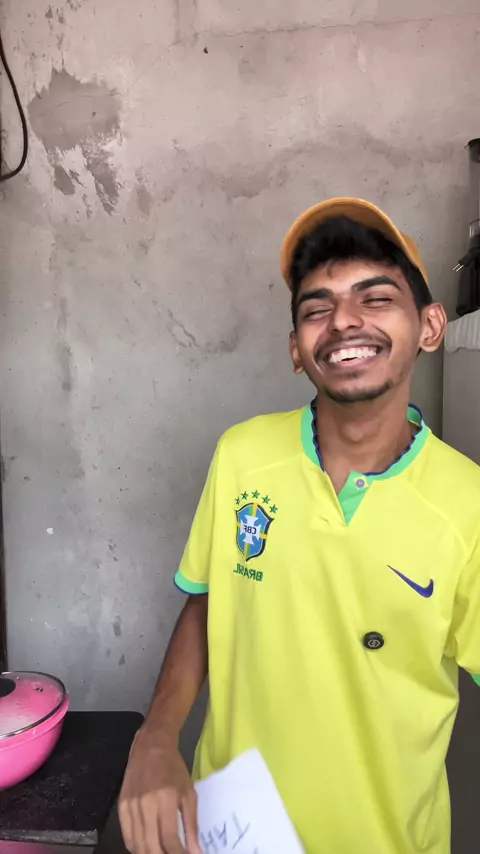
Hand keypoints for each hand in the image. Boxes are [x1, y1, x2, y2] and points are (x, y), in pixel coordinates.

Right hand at [119, 728, 201, 853]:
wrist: (150, 746)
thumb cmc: (174, 768)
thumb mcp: (188, 793)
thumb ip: (192, 825)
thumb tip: (196, 852)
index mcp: (165, 799)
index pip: (169, 840)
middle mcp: (145, 805)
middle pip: (151, 847)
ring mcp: (131, 806)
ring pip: (138, 845)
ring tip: (162, 852)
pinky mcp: (121, 806)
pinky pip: (127, 837)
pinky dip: (137, 848)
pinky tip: (148, 848)